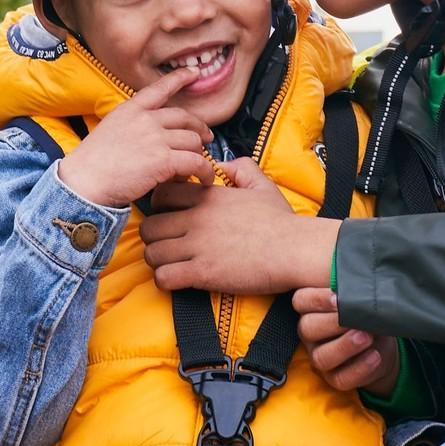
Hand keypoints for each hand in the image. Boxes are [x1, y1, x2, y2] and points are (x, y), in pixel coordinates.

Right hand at [59, 75, 217, 210]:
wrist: (84, 183)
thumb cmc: (92, 164)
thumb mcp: (110, 130)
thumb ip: (134, 127)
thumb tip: (156, 138)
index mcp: (130, 110)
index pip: (159, 89)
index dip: (179, 78)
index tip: (192, 73)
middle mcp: (145, 119)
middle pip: (185, 118)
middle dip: (199, 128)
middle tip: (206, 138)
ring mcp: (156, 138)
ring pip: (193, 141)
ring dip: (199, 154)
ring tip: (199, 168)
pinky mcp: (164, 160)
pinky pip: (195, 162)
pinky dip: (204, 171)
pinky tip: (204, 179)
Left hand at [142, 159, 339, 295]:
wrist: (295, 250)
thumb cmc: (281, 221)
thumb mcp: (262, 185)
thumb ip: (241, 169)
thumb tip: (224, 165)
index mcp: (209, 196)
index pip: (161, 194)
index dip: (159, 206)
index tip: (168, 216)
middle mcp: (198, 218)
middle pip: (149, 226)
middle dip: (154, 237)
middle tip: (166, 244)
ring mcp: (199, 246)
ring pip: (152, 253)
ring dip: (158, 261)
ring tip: (172, 264)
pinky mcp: (203, 272)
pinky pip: (164, 277)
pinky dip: (166, 280)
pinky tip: (179, 279)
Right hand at [295, 287, 395, 393]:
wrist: (382, 344)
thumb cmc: (367, 314)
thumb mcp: (361, 298)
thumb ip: (353, 289)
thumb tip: (357, 279)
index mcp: (313, 310)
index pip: (301, 301)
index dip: (316, 299)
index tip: (339, 297)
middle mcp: (312, 335)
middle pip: (307, 329)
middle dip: (333, 323)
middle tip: (355, 319)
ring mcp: (321, 357)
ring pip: (322, 357)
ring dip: (345, 346)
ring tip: (367, 337)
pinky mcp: (335, 378)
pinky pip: (341, 378)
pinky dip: (360, 368)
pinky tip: (375, 356)